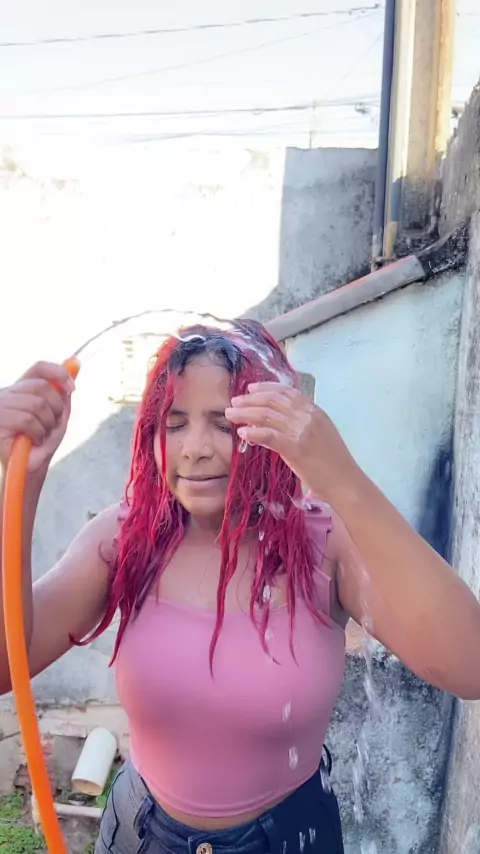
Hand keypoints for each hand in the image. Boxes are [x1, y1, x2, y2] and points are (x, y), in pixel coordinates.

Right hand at [0, 362, 74, 473]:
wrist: (28, 468)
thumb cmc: (41, 442)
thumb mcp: (57, 416)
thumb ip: (63, 393)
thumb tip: (74, 365)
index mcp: (21, 389)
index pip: (39, 368)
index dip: (58, 373)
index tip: (72, 388)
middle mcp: (8, 393)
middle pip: (42, 387)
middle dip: (56, 408)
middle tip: (52, 425)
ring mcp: (0, 405)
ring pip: (37, 404)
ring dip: (47, 424)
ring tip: (41, 436)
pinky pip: (27, 419)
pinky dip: (37, 433)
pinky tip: (33, 441)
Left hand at [225, 382, 358, 500]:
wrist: (346, 483)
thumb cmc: (333, 464)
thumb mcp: (320, 436)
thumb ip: (301, 426)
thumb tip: (276, 424)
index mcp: (316, 411)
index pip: (287, 392)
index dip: (266, 388)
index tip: (250, 389)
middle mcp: (309, 417)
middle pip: (273, 401)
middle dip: (250, 399)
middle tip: (234, 402)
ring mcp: (302, 431)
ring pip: (267, 415)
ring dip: (245, 413)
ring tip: (231, 414)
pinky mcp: (296, 448)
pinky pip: (269, 435)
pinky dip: (253, 431)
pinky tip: (242, 432)